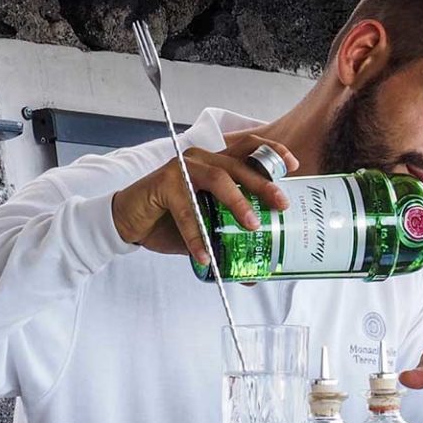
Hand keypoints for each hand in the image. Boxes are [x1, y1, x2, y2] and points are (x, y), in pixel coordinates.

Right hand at [110, 133, 298, 265]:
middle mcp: (201, 159)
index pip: (247, 149)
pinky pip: (187, 209)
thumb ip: (226, 241)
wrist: (129, 222)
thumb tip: (254, 274)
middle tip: (280, 204)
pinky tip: (205, 256)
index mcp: (215, 162)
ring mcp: (182, 169)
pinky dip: (197, 235)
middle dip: (263, 184)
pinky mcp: (164, 183)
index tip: (293, 166)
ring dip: (237, 203)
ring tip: (251, 226)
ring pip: (217, 180)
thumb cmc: (169, 220)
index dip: (271, 153)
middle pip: (238, 165)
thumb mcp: (204, 229)